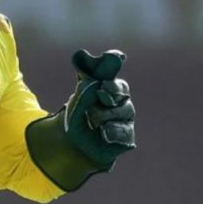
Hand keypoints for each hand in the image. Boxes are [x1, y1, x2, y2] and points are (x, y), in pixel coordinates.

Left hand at [65, 49, 135, 166]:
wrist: (75, 146)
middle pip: (121, 89)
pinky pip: (125, 131)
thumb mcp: (75, 102)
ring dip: (105, 115)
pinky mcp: (127, 137)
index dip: (114, 61)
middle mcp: (119, 100)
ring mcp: (126, 118)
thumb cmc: (77, 119)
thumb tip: (94, 79)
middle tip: (100, 95)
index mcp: (106, 85)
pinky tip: (104, 133)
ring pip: (124, 111)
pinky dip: (113, 131)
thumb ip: (84, 89)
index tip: (113, 57)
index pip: (114, 67)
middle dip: (110, 91)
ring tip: (93, 122)